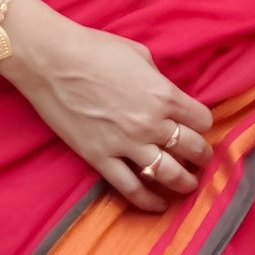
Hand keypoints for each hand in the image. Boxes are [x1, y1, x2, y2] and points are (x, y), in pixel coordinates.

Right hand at [3, 0, 214, 211]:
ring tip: (187, 185)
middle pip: (192, 149)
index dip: (202, 123)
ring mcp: (126, 144)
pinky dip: (149, 201)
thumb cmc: (95, 50)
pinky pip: (132, 189)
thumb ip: (158, 80)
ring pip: (169, 175)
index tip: (198, 126)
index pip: (202, 119)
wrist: (52, 61)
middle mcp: (152, 124)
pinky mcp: (101, 159)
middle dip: (202, 155)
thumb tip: (164, 93)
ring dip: (184, 182)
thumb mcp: (139, 55)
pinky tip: (159, 204)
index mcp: (164, 95)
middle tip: (201, 159)